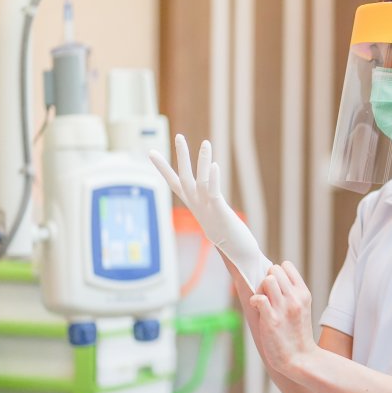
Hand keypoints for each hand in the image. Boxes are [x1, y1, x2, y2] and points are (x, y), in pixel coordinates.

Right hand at [149, 135, 271, 291]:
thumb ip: (211, 207)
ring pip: (200, 181)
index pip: (175, 183)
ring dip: (202, 161)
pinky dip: (212, 178)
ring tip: (206, 143)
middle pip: (184, 178)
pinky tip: (214, 165)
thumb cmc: (230, 238)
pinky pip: (213, 192)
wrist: (240, 256)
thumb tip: (210, 200)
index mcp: (195, 206)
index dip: (163, 168)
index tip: (151, 152)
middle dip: (181, 157)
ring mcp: (208, 209)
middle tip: (178, 136)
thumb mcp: (216, 218)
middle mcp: (198, 206)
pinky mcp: (220, 211)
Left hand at [250, 262, 317, 376]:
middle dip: (267, 279)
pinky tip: (257, 309)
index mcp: (303, 293)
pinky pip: (259, 298)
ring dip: (260, 289)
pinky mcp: (272, 320)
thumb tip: (271, 276)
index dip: (277, 272)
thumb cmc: (297, 333)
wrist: (300, 358)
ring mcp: (284, 308)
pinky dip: (254, 301)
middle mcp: (295, 298)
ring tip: (263, 301)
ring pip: (268, 280)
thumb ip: (291, 292)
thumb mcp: (302, 307)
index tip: (274, 285)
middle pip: (274, 270)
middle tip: (267, 295)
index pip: (286, 266)